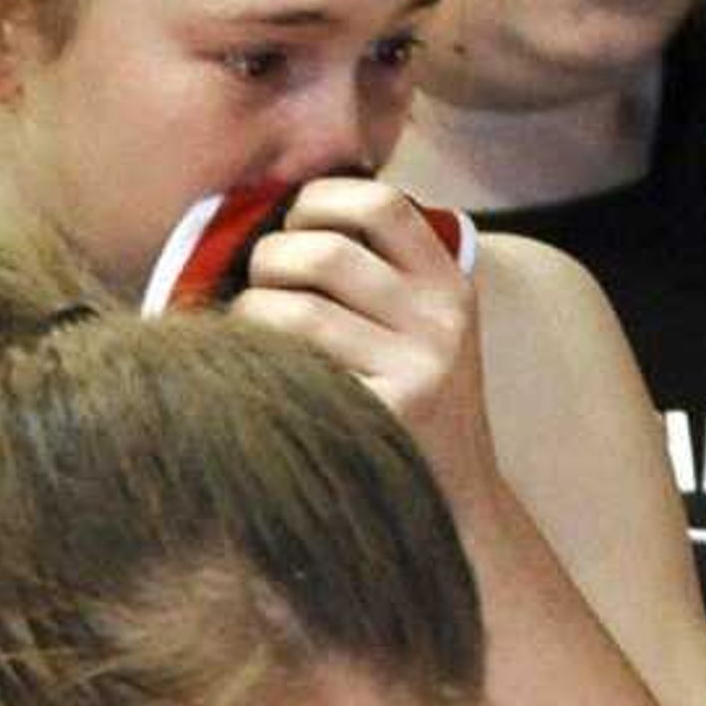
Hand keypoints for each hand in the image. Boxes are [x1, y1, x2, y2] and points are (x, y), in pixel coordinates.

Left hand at [232, 175, 497, 506]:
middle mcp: (440, 323)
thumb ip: (381, 274)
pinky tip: (252, 372)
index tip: (293, 225)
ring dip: (249, 312)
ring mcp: (415, 373)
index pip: (381, 204)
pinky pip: (292, 369)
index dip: (319, 200)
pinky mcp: (383, 420)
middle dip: (268, 259)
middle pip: (324, 252)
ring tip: (248, 332)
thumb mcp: (426, 331)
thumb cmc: (415, 407)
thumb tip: (278, 211)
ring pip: (297, 310)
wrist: (458, 505)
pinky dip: (255, 360)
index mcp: (450, 286)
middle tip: (257, 286)